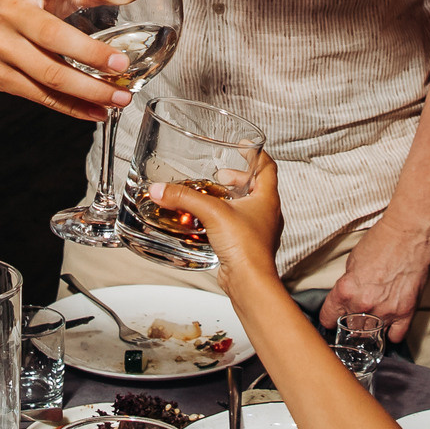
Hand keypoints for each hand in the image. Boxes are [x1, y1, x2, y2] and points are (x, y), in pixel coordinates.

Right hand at [0, 0, 144, 118]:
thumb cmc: (6, 1)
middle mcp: (9, 12)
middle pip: (52, 35)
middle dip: (91, 54)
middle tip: (123, 64)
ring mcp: (1, 48)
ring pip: (49, 73)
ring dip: (89, 89)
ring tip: (120, 96)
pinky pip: (41, 95)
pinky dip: (72, 107)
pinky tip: (97, 111)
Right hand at [147, 155, 283, 297]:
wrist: (249, 282)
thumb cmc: (246, 248)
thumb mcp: (212, 214)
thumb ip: (185, 198)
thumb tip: (162, 190)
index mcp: (267, 198)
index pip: (267, 167)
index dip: (256, 154)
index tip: (244, 146)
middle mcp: (267, 213)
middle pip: (256, 186)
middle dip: (237, 178)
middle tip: (221, 176)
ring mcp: (259, 230)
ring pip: (247, 207)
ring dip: (231, 199)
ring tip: (213, 196)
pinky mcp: (248, 245)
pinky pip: (238, 225)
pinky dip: (225, 218)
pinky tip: (209, 222)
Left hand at [317, 213, 429, 342]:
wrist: (410, 231)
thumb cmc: (382, 239)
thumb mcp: (353, 260)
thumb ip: (348, 283)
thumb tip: (348, 296)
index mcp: (346, 290)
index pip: (328, 317)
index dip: (330, 317)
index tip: (333, 317)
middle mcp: (363, 305)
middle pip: (349, 329)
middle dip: (350, 323)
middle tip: (355, 315)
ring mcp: (386, 311)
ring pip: (371, 335)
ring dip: (370, 329)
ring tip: (372, 320)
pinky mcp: (406, 312)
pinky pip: (396, 336)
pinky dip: (392, 333)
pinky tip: (389, 325)